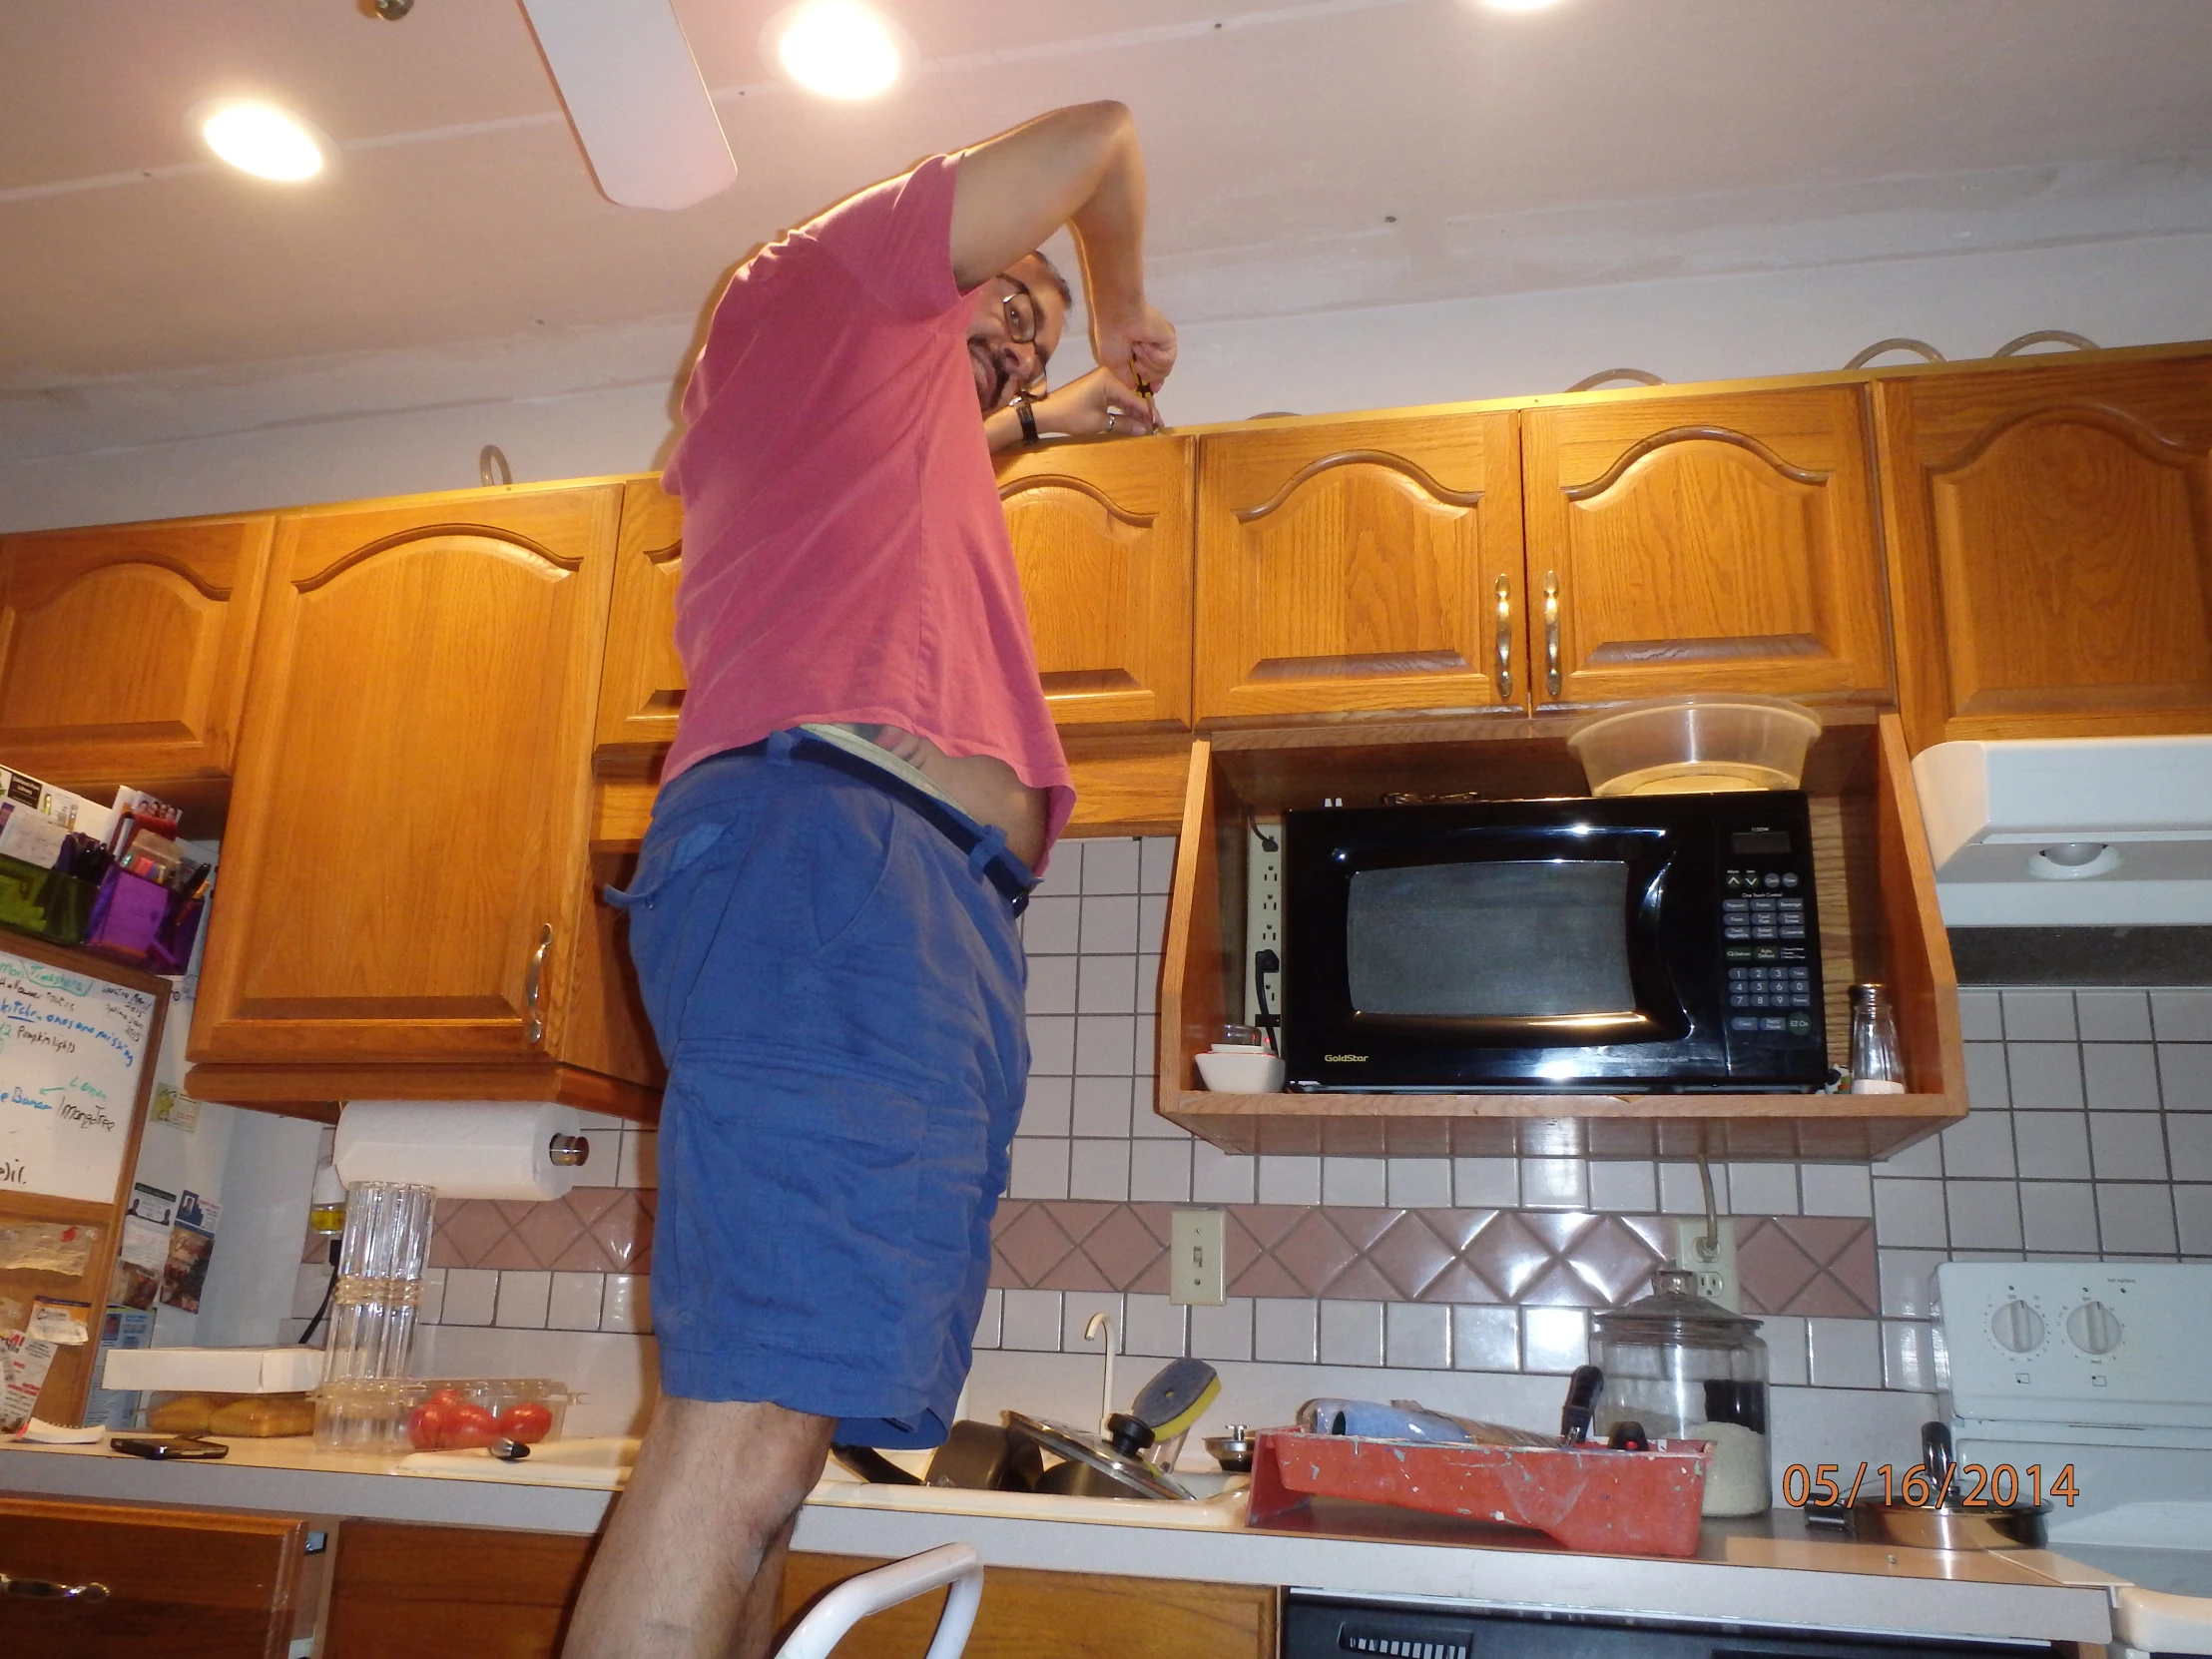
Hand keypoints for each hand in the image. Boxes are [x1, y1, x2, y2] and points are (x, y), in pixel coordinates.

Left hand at [1031, 367, 1157, 438]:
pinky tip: (1132, 419)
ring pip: (1125, 397)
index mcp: (1110, 380)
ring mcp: (1103, 380)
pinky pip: (1116, 397)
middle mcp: (1109, 375)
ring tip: (1146, 426)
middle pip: (1132, 396)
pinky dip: (1123, 409)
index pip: (1135, 398)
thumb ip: (1123, 424)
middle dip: (1143, 412)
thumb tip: (1143, 429)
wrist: (1047, 413)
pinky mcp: (1098, 387)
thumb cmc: (1072, 416)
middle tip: (1156, 427)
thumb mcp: (1099, 422)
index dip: (1148, 413)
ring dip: (1134, 412)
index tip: (1159, 426)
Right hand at [1090, 302, 1176, 394]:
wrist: (1119, 316)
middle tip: (1136, 363)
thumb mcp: (1113, 365)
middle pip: (1159, 375)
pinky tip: (1145, 345)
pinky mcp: (1170, 340)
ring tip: (1137, 349)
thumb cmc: (1111, 338)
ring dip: (1148, 363)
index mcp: (1138, 354)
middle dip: (1147, 375)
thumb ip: (1126, 378)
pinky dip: (1154, 356)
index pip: (1152, 374)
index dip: (1152, 383)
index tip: (1150, 390)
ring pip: (1164, 371)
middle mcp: (1152, 350)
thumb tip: (1135, 387)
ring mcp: (1161, 345)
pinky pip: (1167, 360)